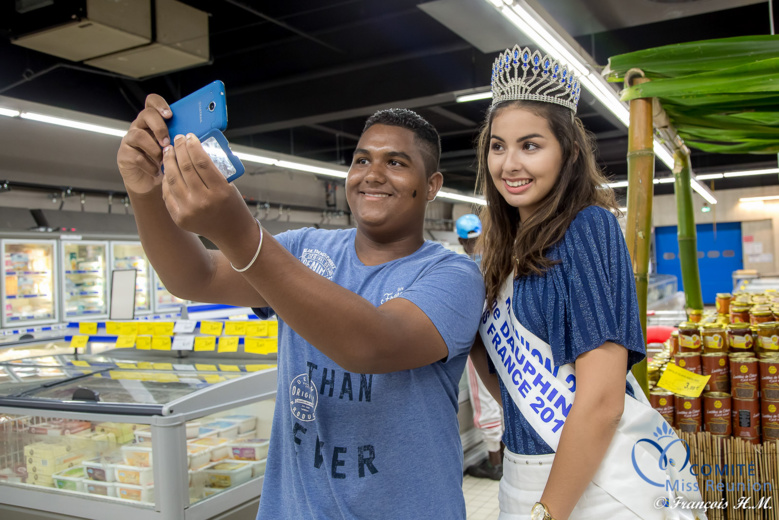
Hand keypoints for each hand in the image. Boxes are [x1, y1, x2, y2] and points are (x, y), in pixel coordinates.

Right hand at [117, 94, 171, 194]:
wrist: (149, 183)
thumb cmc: (164, 162)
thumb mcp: (172, 148)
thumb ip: (177, 138)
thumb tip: (192, 136)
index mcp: (152, 121)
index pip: (151, 102)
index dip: (159, 104)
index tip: (169, 114)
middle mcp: (139, 126)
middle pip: (146, 114)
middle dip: (159, 127)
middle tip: (167, 142)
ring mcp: (130, 140)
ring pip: (139, 135)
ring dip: (154, 149)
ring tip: (163, 160)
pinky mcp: (124, 155)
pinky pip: (136, 156)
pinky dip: (149, 165)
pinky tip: (156, 171)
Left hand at [161, 133, 255, 249]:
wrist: (232, 233)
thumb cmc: (233, 206)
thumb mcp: (229, 185)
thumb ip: (212, 170)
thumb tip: (194, 148)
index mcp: (220, 191)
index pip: (201, 162)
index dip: (193, 146)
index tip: (189, 136)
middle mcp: (203, 201)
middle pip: (185, 168)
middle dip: (179, 150)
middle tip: (177, 139)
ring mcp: (189, 210)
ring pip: (173, 179)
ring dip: (169, 162)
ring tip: (168, 152)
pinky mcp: (179, 217)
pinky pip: (168, 194)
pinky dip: (167, 180)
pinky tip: (168, 170)